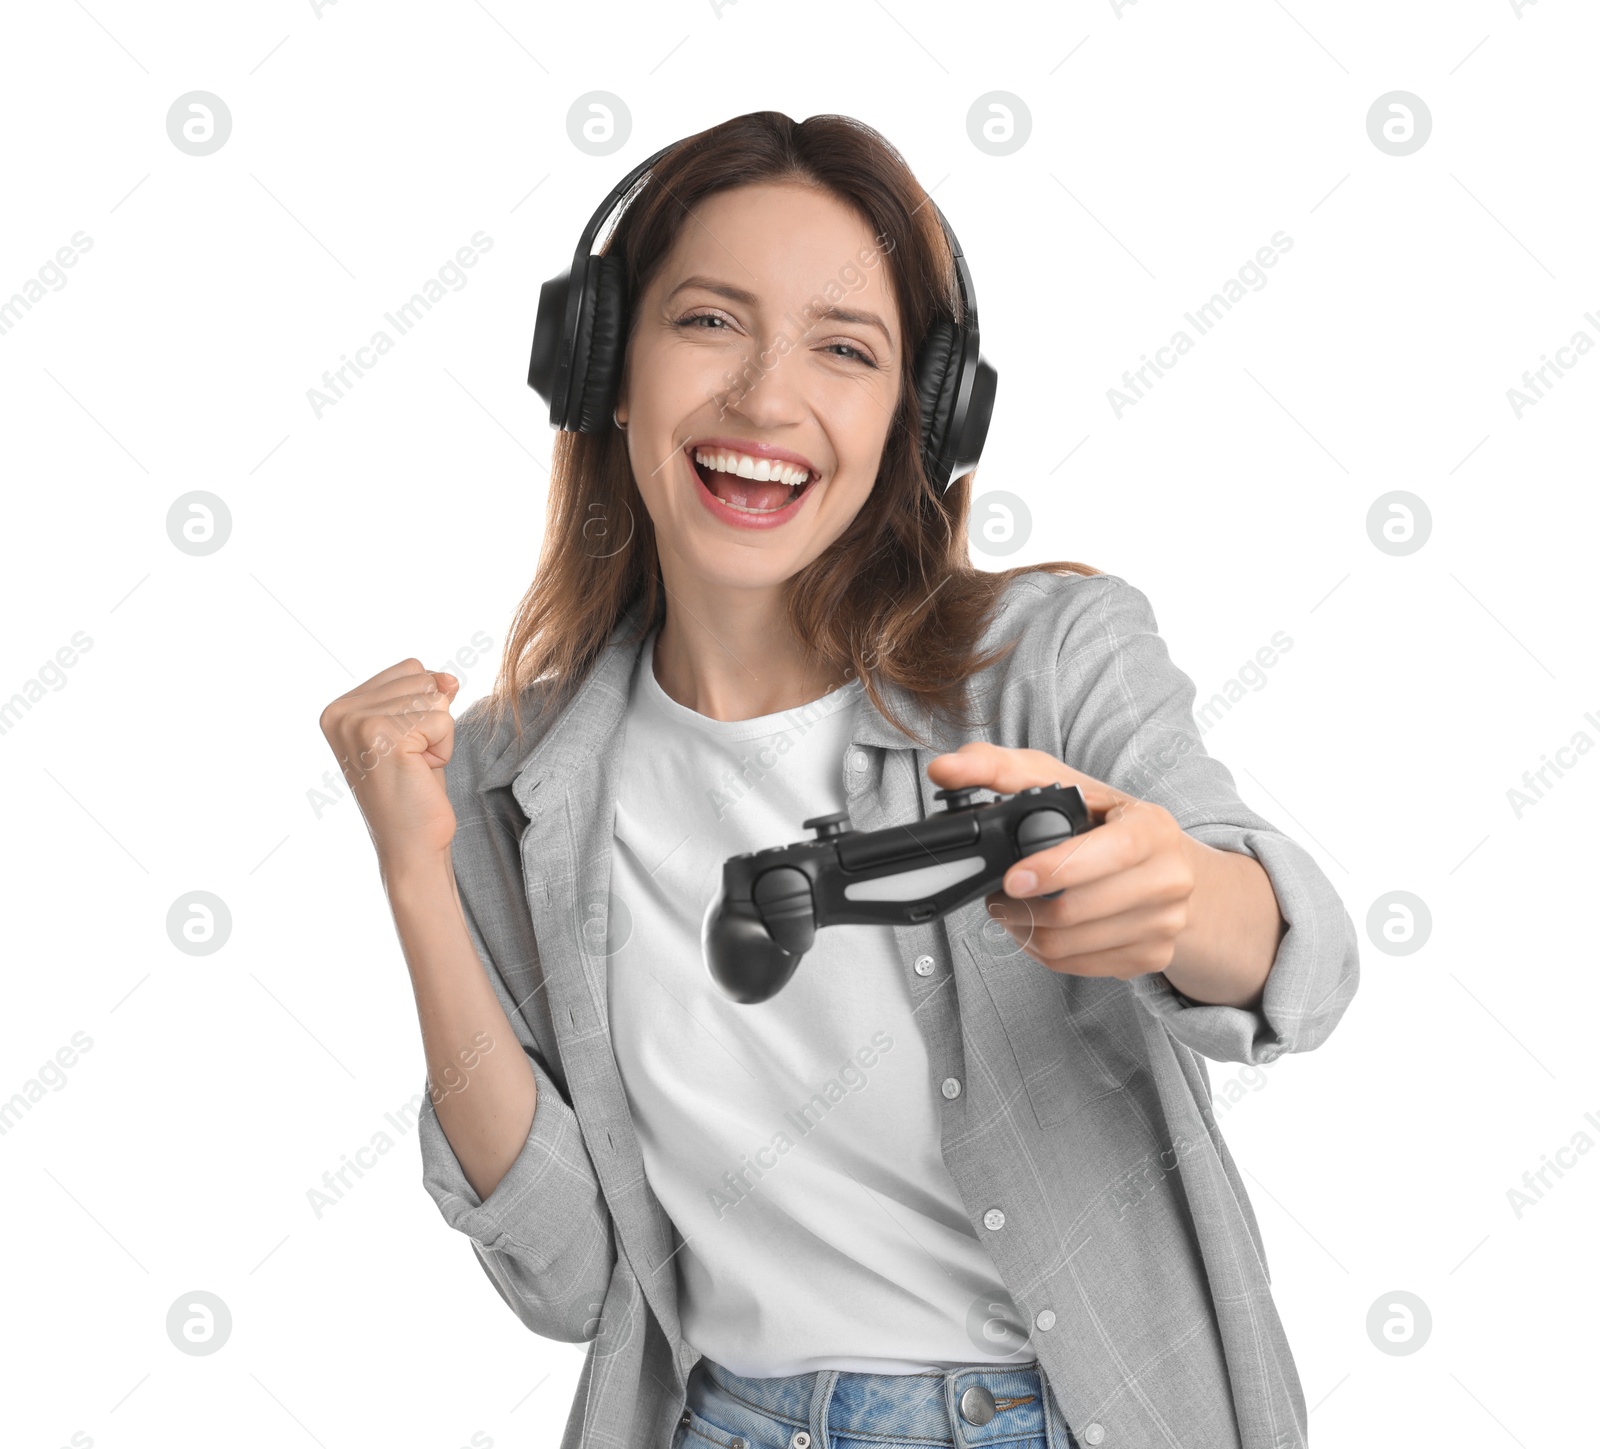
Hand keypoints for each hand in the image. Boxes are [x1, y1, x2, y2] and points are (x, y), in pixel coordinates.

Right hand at [319, 659, 460, 874]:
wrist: (410, 845)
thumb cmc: (413, 790)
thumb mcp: (416, 730)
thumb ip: (426, 695)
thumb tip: (449, 678)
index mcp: (338, 707)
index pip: (410, 669)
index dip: (423, 707)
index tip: (402, 747)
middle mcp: (342, 712)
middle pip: (423, 680)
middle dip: (431, 720)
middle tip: (410, 761)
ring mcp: (360, 723)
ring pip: (435, 699)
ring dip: (438, 736)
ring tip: (414, 767)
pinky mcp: (386, 736)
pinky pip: (444, 720)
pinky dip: (444, 748)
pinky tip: (421, 773)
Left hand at [925, 741, 1201, 981]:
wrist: (1167, 865)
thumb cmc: (1106, 820)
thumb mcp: (1063, 782)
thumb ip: (999, 769)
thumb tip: (945, 770)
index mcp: (1153, 829)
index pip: (1111, 852)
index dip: (1056, 868)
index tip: (1012, 878)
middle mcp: (1168, 879)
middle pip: (1077, 910)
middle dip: (1021, 906)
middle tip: (997, 894)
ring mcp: (1164, 923)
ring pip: (1070, 944)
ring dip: (1024, 930)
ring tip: (1011, 909)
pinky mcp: (1152, 957)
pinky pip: (1078, 966)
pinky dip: (1044, 950)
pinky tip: (1036, 927)